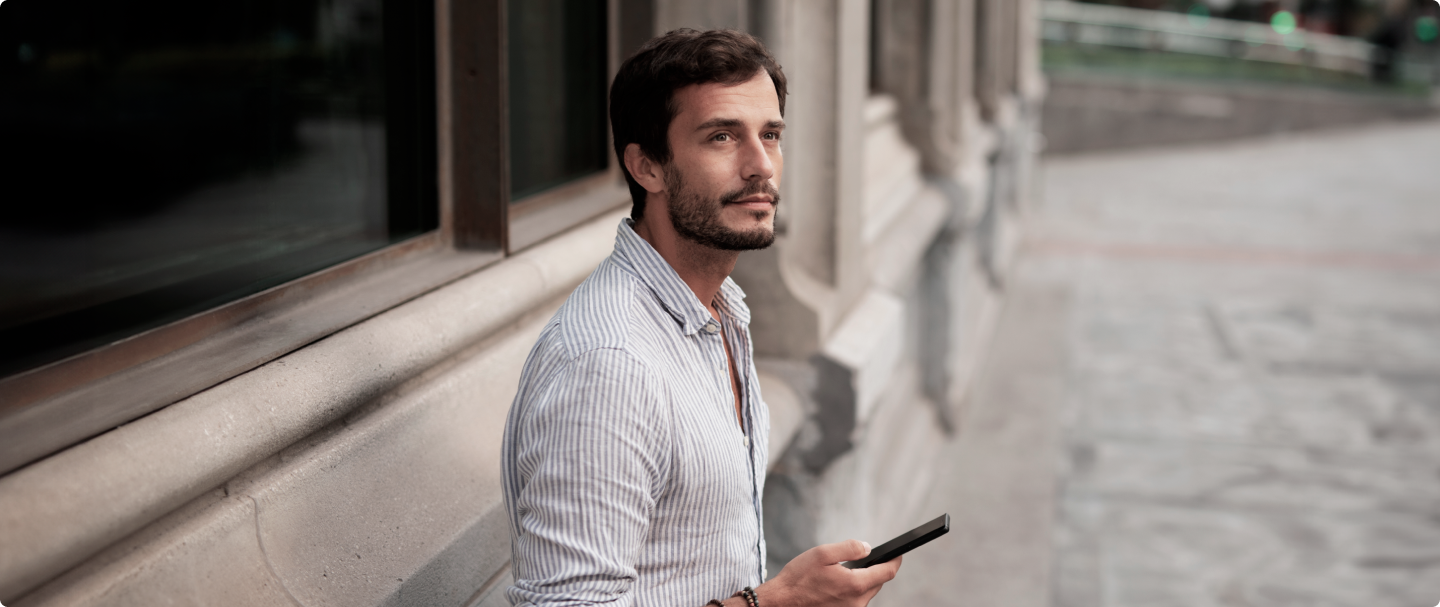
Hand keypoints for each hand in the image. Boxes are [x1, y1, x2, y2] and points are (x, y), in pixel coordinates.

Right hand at [752, 540, 901, 606]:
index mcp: (855, 584)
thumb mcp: (823, 553)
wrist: (781, 602)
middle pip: (878, 583)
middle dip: (875, 570)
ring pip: (867, 594)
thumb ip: (850, 548)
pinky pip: (856, 602)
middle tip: (864, 559)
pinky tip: (836, 586)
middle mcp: (856, 602)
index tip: (898, 554)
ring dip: (862, 582)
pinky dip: (852, 592)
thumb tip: (867, 548)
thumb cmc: (799, 578)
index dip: (895, 561)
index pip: (887, 572)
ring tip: (843, 573)